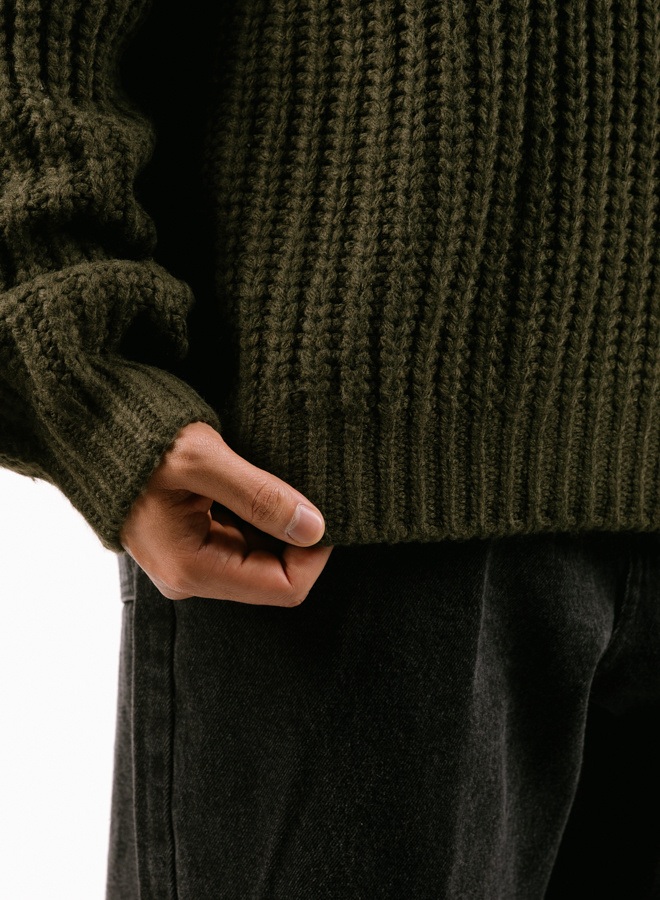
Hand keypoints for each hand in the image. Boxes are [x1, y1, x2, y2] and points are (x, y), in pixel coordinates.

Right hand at [118, 421, 333, 605]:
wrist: (89, 428)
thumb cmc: (138, 440)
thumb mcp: (204, 460)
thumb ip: (261, 496)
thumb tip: (314, 527)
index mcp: (191, 568)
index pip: (284, 587)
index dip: (315, 554)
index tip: (325, 511)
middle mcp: (190, 576)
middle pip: (274, 574)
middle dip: (298, 537)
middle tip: (305, 489)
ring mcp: (188, 562)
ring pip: (262, 557)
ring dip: (278, 524)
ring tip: (274, 481)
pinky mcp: (189, 543)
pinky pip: (242, 540)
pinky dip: (259, 516)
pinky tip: (254, 484)